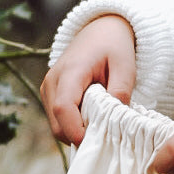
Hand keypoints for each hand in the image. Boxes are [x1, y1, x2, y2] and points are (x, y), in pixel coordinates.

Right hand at [39, 15, 136, 145]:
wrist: (99, 31)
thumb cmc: (113, 46)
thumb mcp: (126, 65)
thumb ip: (121, 91)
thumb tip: (115, 119)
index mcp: (70, 71)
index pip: (64, 107)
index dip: (76, 130)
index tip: (94, 143)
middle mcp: (52, 82)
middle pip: (58, 124)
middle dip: (80, 137)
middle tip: (106, 137)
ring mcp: (48, 89)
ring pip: (57, 126)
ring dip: (77, 132)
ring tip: (102, 124)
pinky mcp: (50, 96)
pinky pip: (59, 121)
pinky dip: (75, 126)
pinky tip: (93, 119)